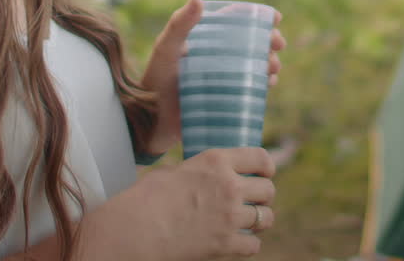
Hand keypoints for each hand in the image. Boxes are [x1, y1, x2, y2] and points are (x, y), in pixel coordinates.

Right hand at [91, 147, 275, 259]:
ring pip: (266, 218)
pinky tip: (236, 242)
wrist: (135, 230)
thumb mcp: (174, 170)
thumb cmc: (146, 198)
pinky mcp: (226, 244)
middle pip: (268, 189)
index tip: (265, 173)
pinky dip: (247, 245)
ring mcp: (230, 216)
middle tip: (253, 202)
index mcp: (216, 161)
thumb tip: (209, 174)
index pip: (261, 158)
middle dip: (263, 196)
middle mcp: (229, 186)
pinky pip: (254, 245)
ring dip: (259, 221)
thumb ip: (200, 171)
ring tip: (247, 223)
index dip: (266, 167)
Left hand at [141, 0, 286, 157]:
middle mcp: (213, 56)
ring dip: (269, 62)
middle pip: (249, 43)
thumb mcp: (166, 50)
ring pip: (253, 66)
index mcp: (201, 39)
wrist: (148, 123)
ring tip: (273, 67)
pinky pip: (249, 89)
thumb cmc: (153, 82)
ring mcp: (220, 78)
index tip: (275, 18)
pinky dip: (263, 84)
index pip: (234, 21)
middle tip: (278, 45)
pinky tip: (269, 85)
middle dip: (269, 41)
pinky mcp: (224, 99)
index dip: (257, 17)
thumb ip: (179, 25)